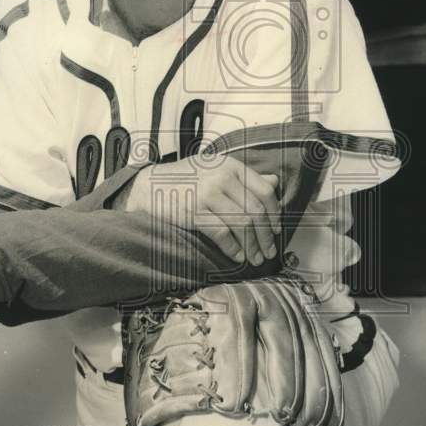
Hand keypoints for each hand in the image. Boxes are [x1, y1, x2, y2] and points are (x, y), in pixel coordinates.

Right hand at [124, 155, 280, 265]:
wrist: (149, 185)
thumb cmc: (186, 179)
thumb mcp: (217, 169)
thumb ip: (245, 176)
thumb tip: (275, 182)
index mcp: (230, 166)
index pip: (264, 191)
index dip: (274, 213)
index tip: (276, 229)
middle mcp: (221, 177)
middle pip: (255, 210)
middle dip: (266, 236)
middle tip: (269, 252)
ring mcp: (207, 194)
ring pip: (241, 223)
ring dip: (252, 246)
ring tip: (256, 259)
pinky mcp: (194, 211)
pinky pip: (222, 233)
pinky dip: (233, 248)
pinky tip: (237, 256)